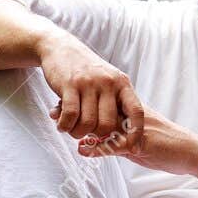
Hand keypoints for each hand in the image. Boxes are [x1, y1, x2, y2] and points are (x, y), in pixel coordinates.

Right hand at [36, 34, 144, 149]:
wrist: (61, 48)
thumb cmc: (86, 70)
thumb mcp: (108, 80)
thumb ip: (116, 102)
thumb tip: (125, 132)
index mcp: (122, 83)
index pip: (136, 112)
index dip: (135, 133)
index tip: (132, 149)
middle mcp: (108, 82)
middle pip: (107, 124)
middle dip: (95, 136)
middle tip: (86, 135)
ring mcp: (89, 83)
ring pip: (87, 123)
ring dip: (76, 132)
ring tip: (71, 129)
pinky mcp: (69, 84)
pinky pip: (70, 116)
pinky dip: (64, 126)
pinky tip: (61, 125)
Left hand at [67, 101, 192, 173]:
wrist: (192, 151)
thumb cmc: (165, 145)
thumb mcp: (134, 142)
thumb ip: (112, 141)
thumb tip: (87, 144)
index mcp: (130, 110)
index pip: (101, 102)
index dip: (80, 103)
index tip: (59, 105)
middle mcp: (132, 115)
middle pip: (98, 109)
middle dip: (76, 111)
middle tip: (53, 112)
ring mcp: (136, 128)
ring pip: (104, 124)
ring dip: (82, 126)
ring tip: (62, 127)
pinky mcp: (141, 143)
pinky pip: (117, 145)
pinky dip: (99, 149)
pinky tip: (84, 151)